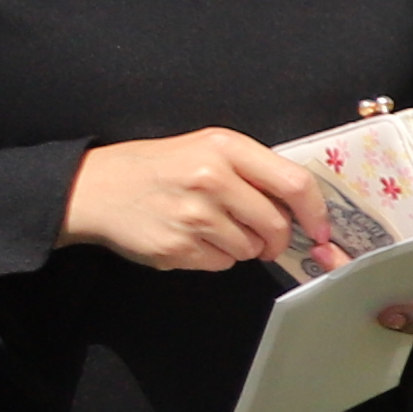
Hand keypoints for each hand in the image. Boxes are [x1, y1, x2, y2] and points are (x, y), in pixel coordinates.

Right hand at [64, 129, 322, 275]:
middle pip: (276, 224)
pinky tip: (190, 237)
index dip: (315, 212)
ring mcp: (194, 216)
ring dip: (241, 246)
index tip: (320, 230)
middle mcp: (212, 179)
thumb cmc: (156, 168)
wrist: (92, 188)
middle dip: (276, 238)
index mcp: (225, 148)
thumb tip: (301, 207)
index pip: (295, 183)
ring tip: (210, 226)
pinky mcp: (177, 247)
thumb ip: (252, 171)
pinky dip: (214, 256)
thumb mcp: (205, 149)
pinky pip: (221, 263)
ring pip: (250, 248)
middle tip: (263, 236)